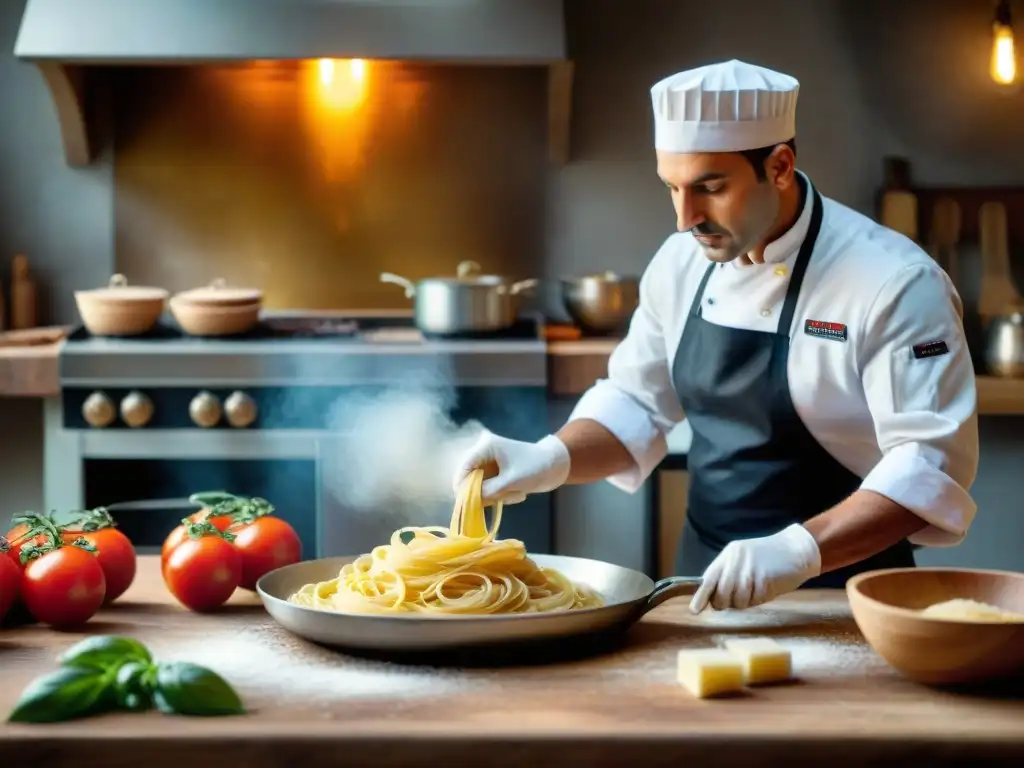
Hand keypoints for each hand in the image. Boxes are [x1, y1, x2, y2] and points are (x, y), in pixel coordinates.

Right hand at [452, 431, 570, 504]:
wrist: (555, 465)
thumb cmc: (536, 468)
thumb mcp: (511, 482)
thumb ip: (488, 491)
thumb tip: (468, 501)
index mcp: (486, 446)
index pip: (464, 467)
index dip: (462, 486)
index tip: (466, 504)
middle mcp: (483, 452)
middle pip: (469, 477)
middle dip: (483, 492)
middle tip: (500, 499)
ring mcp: (489, 462)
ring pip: (479, 485)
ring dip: (495, 494)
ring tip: (515, 493)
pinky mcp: (494, 472)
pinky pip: (488, 488)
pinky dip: (500, 494)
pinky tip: (516, 492)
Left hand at [689, 524, 821, 612]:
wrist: (796, 549)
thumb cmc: (769, 557)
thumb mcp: (744, 559)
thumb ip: (729, 573)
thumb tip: (713, 597)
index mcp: (729, 555)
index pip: (709, 578)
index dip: (701, 596)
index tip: (694, 610)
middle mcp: (736, 561)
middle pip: (721, 594)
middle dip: (726, 603)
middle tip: (739, 598)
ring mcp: (749, 570)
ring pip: (738, 601)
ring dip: (746, 602)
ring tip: (756, 589)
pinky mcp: (764, 579)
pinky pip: (755, 600)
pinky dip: (760, 599)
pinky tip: (767, 588)